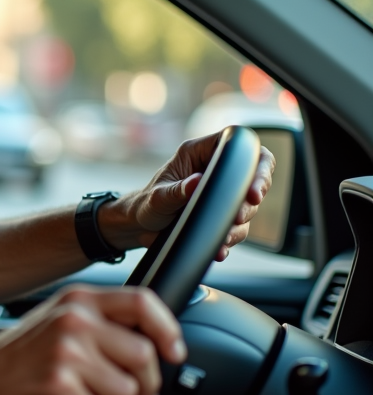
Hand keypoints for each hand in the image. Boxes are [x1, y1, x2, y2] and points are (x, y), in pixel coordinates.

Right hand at [0, 285, 185, 394]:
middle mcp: (74, 322)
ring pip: (128, 392)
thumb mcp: (55, 323)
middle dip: (147, 387)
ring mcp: (66, 355)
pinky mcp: (60, 389)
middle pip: (143, 355)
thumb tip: (150, 344)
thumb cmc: (14, 360)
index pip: (143, 302)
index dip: (168, 330)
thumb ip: (98, 324)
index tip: (173, 353)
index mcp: (77, 301)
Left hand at [101, 131, 275, 260]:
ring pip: (248, 204)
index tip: (252, 192)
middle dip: (250, 201)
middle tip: (237, 218)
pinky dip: (232, 238)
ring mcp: (220, 191)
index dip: (255, 164)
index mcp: (199, 152)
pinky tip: (220, 249)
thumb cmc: (144, 204)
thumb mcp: (157, 198)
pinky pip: (238, 225)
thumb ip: (176, 191)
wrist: (139, 227)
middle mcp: (213, 169)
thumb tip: (196, 182)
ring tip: (223, 238)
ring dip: (239, 224)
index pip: (237, 145)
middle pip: (253, 176)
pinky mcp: (221, 212)